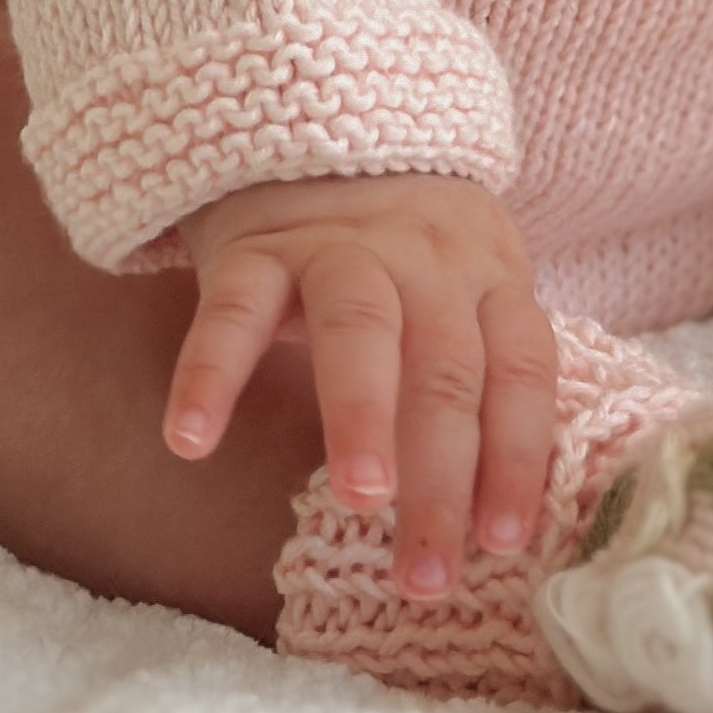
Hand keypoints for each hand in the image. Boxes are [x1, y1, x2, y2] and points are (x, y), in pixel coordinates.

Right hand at [164, 170, 557, 597]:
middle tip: (426, 573)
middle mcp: (425, 262)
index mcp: (490, 279)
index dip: (518, 457)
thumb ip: (483, 380)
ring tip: (358, 499)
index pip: (521, 371)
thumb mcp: (468, 294)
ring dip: (362, 415)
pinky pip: (235, 309)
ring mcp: (339, 248)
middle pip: (445, 369)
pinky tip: (191, 441)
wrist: (322, 139)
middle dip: (442, 477)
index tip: (501, 545)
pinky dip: (211, 372)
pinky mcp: (257, 247)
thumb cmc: (408, 256)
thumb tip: (498, 527)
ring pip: (360, 326)